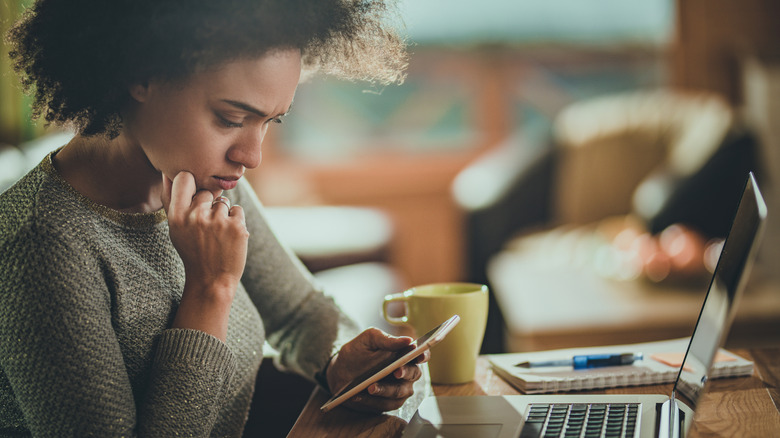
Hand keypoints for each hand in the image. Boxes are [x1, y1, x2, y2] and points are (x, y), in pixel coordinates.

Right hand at [161, 171, 248, 338]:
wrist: (211, 280)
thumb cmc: (192, 251)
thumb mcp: (175, 228)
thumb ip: (171, 200)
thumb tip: (167, 172)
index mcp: (176, 216)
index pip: (184, 177)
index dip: (191, 183)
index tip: (193, 195)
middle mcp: (196, 216)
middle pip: (206, 192)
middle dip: (208, 205)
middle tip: (206, 229)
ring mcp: (217, 221)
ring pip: (223, 202)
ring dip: (223, 215)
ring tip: (217, 236)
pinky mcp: (237, 226)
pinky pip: (237, 210)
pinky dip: (236, 221)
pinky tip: (228, 237)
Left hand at [326, 328, 428, 412]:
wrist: (340, 372)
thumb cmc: (357, 353)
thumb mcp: (367, 340)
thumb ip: (386, 339)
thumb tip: (408, 340)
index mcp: (404, 354)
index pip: (421, 354)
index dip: (423, 355)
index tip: (419, 355)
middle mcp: (406, 372)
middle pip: (414, 374)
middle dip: (405, 373)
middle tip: (395, 372)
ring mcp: (399, 389)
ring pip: (400, 392)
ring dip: (385, 390)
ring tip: (370, 387)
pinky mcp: (388, 403)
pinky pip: (384, 404)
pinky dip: (372, 401)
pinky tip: (359, 395)